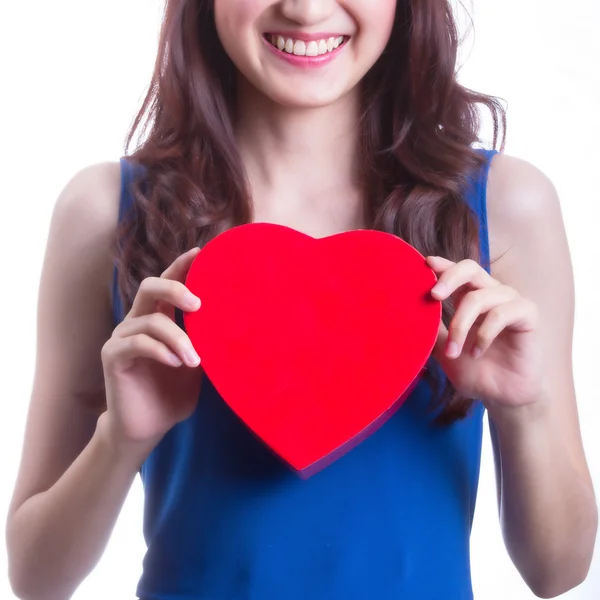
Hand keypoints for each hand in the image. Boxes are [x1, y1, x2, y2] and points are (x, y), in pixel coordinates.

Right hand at [101, 247, 202, 446]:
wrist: (148, 427)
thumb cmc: (174, 392)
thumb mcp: (199, 363)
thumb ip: (208, 341)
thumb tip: (242, 325)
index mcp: (160, 318)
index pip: (168, 282)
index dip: (182, 266)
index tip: (202, 253)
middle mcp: (138, 321)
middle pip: (150, 287)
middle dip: (176, 289)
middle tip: (198, 305)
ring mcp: (122, 338)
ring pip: (149, 321)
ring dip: (178, 339)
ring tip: (194, 360)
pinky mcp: (113, 357)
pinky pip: (136, 344)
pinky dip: (160, 351)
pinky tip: (175, 364)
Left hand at [426, 256, 543, 413]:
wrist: (503, 396)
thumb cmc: (474, 370)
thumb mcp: (444, 350)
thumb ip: (431, 331)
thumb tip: (406, 315)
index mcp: (469, 297)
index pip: (456, 271)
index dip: (442, 265)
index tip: (425, 264)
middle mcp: (490, 294)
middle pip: (470, 268)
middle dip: (449, 277)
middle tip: (434, 295)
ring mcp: (510, 302)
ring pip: (479, 297)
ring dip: (461, 325)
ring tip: (454, 351)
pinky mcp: (527, 314)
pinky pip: (501, 313)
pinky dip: (483, 334)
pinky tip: (476, 353)